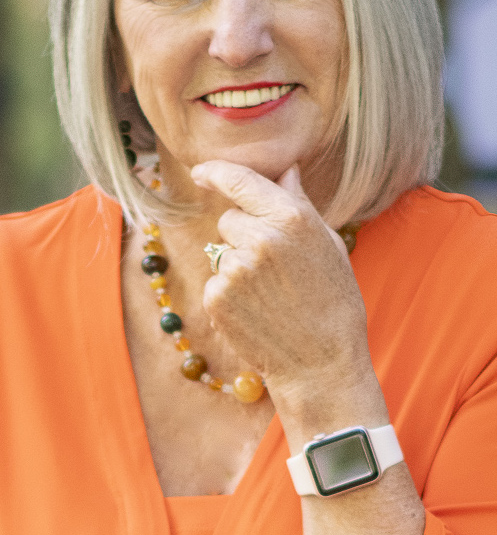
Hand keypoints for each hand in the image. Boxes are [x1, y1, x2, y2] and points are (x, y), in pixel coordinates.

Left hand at [191, 160, 368, 395]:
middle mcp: (261, 237)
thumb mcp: (327, 244)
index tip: (201, 172)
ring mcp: (236, 268)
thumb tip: (287, 169)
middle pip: (228, 218)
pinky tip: (256, 310)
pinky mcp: (217, 296)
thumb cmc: (333, 302)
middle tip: (272, 265)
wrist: (322, 364)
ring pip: (221, 251)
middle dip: (242, 234)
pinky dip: (229, 292)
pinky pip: (215, 280)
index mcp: (291, 217)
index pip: (240, 180)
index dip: (215, 172)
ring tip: (269, 293)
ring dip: (236, 265)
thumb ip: (299, 203)